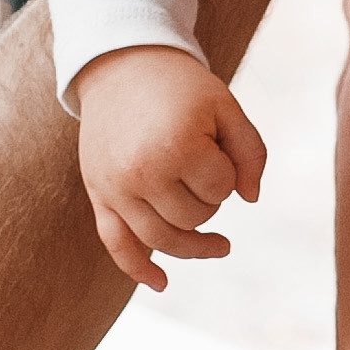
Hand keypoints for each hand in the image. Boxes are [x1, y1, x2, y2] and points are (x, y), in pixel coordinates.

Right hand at [77, 48, 265, 291]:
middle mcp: (141, 173)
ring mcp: (115, 187)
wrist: (122, 65)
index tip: (218, 147)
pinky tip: (161, 284)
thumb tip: (250, 200)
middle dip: (210, 201)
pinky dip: (138, 269)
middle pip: (193, 218)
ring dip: (193, 243)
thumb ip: (251, 152)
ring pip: (162, 239)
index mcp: (176, 147)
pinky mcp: (98, 194)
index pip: (221, 190)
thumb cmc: (181, 88)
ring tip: (220, 244)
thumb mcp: (227, 107)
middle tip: (206, 169)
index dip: (229, 174)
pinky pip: (116, 243)